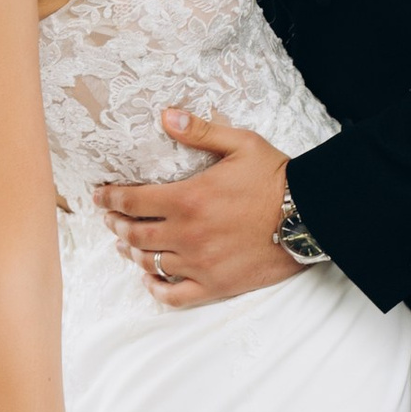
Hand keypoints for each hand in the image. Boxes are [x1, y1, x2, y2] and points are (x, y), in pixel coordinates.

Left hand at [96, 111, 305, 305]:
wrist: (310, 217)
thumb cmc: (276, 178)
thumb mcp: (240, 144)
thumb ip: (200, 131)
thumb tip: (166, 115)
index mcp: (188, 199)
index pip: (133, 201)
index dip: (110, 198)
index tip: (100, 196)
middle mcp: (188, 234)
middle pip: (135, 234)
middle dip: (116, 224)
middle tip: (111, 219)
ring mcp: (200, 263)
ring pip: (150, 262)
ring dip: (132, 253)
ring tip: (126, 245)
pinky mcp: (216, 285)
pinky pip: (175, 295)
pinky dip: (157, 288)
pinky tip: (150, 279)